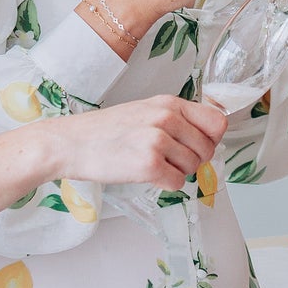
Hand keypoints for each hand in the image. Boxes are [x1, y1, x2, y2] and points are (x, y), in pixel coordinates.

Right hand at [53, 96, 226, 187]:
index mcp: (169, 103)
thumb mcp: (144, 111)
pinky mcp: (149, 165)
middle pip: (207, 149)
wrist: (70, 143)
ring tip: (150, 163)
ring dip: (176, 172)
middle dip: (192, 160)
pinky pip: (177, 183)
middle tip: (167, 159)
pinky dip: (164, 184)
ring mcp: (157, 141)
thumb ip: (176, 118)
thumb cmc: (105, 130)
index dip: (210, 139)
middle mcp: (166, 118)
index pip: (217, 122)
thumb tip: (208, 136)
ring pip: (193, 168)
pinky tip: (145, 174)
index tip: (197, 145)